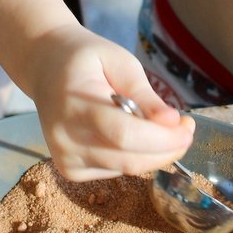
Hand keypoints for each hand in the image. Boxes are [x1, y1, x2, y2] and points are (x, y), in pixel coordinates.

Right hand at [27, 23, 194, 180]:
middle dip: (168, 149)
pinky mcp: (71, 171)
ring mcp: (66, 158)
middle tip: (186, 128)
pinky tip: (133, 136)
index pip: (124, 134)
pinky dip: (135, 157)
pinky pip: (117, 172)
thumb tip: (171, 122)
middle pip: (129, 160)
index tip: (187, 126)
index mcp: (75, 105)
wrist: (45, 68)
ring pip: (127, 170)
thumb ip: (144, 94)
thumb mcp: (119, 62)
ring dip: (156, 154)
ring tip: (165, 128)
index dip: (163, 138)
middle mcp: (66, 138)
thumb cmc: (86, 60)